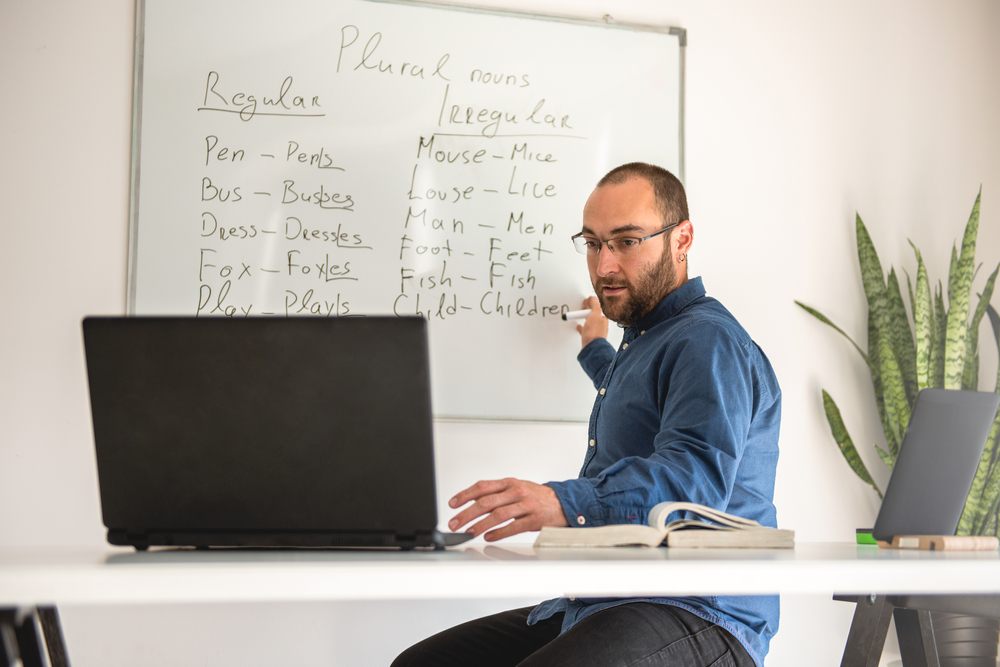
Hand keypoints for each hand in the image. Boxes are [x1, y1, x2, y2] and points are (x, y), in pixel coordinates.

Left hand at [448, 478, 567, 541]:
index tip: (453, 504)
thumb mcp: (515, 488)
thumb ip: (496, 494)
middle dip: (467, 513)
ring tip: (468, 532)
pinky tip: (488, 536)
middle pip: (487, 502)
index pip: (482, 486)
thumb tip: (471, 503)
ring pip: (498, 515)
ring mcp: (526, 505)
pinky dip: (499, 532)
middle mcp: (516, 492)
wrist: (563, 502)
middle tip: (455, 523)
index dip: (465, 495)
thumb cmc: (535, 497)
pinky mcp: (534, 520)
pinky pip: (513, 527)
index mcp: (509, 482)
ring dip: (480, 525)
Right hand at [576, 296, 607, 347]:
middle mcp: (600, 325)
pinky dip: (582, 327)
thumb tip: (593, 298)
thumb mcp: (595, 314)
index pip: (597, 308)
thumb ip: (595, 305)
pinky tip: (579, 327)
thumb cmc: (594, 333)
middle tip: (583, 307)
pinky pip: (585, 330)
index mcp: (603, 319)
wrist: (591, 346)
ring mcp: (595, 332)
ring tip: (580, 316)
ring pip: (589, 322)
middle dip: (588, 311)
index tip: (585, 302)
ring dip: (585, 319)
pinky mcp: (589, 337)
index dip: (590, 304)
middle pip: (593, 315)